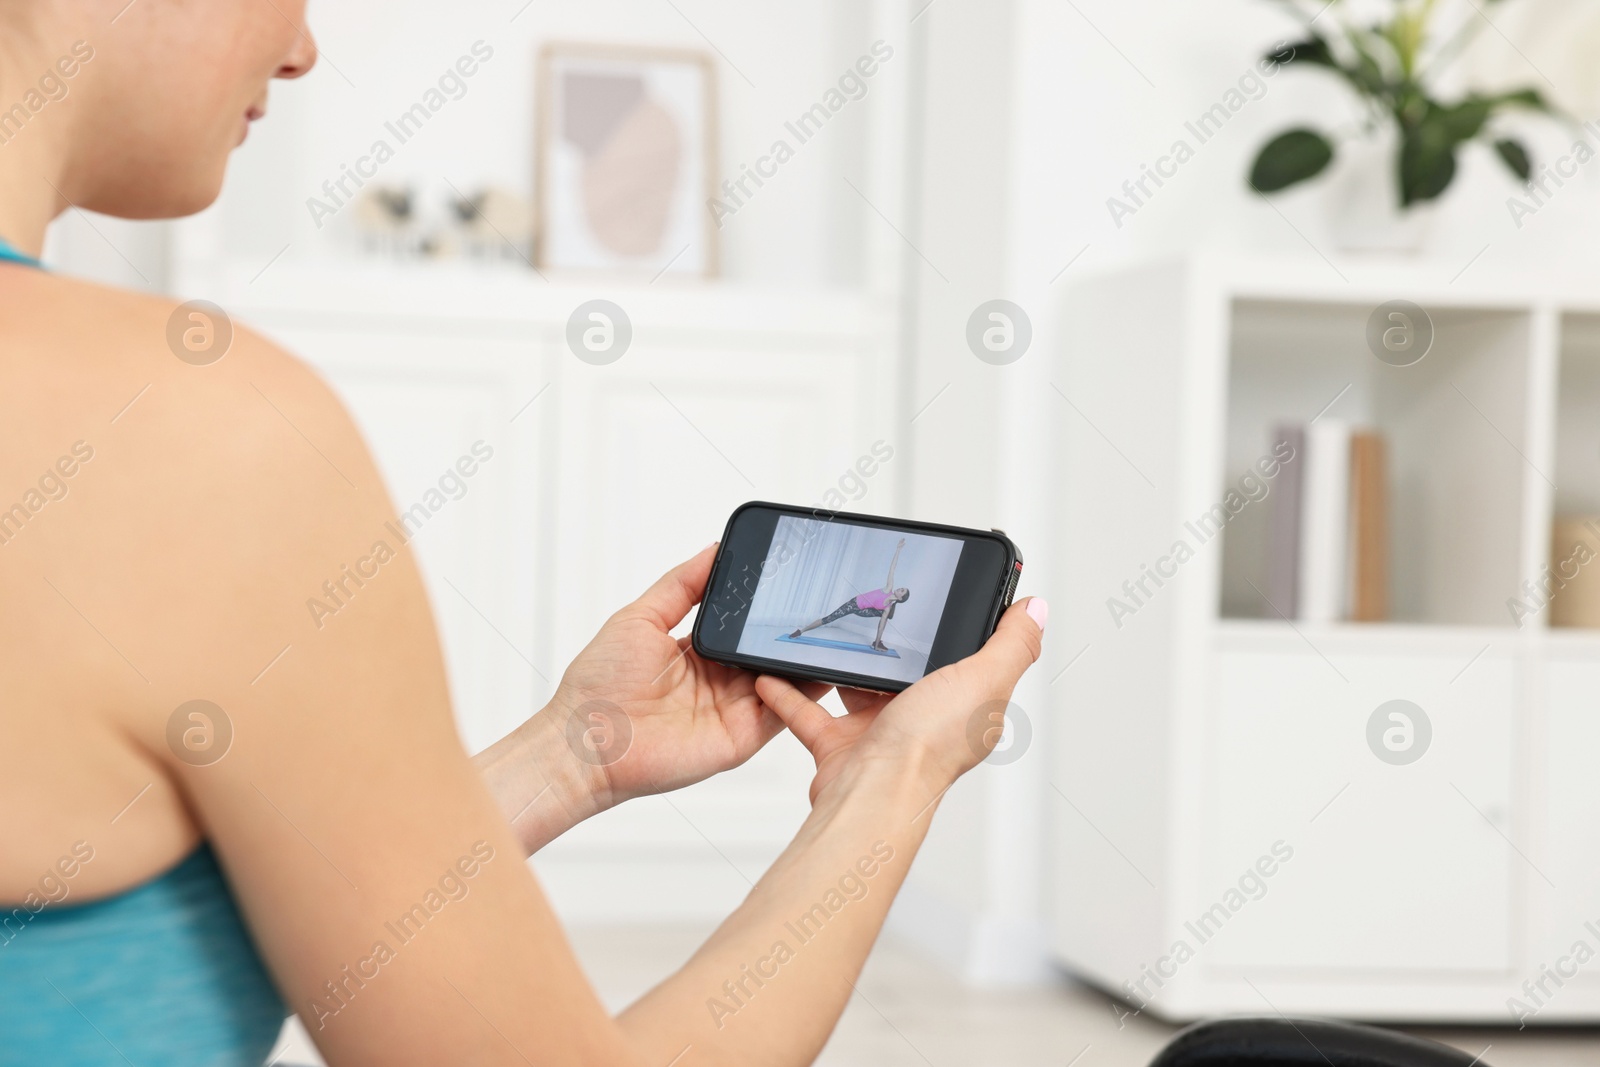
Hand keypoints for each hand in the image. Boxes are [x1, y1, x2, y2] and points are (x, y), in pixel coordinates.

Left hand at [547, 544, 829, 810]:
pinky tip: (807, 669)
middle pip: (768, 652)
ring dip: (803, 660)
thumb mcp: (640, 617)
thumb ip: (681, 584)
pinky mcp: (741, 737)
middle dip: (791, 632)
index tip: (791, 582)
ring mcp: (733, 709)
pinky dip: (797, 694)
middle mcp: (720, 681)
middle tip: (816, 607)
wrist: (586, 740)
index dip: (766, 607)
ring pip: (784, 680)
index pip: (744, 626)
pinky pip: (780, 714)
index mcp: (699, 652)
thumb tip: (714, 549)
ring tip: (824, 634)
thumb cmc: (599, 685)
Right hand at [755, 597, 1045, 804]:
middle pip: (910, 672)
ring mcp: (882, 733)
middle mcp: (926, 720)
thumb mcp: (983, 680)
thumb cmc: (928, 749)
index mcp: (965, 705)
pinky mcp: (842, 745)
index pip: (969, 660)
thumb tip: (1035, 610)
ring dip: (841, 665)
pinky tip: (777, 671)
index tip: (948, 595)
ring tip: (828, 631)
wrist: (872, 794)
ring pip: (858, 689)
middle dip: (894, 645)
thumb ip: (1010, 644)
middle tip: (877, 606)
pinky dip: (790, 694)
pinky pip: (811, 713)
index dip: (961, 631)